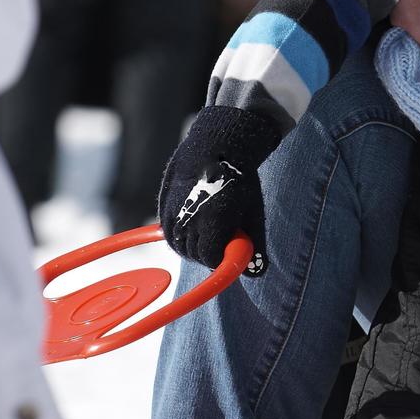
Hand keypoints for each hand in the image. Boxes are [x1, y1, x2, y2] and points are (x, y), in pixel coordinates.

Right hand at [157, 104, 276, 269]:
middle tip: (223, 236)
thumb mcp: (253, 213)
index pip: (210, 259)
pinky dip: (180, 233)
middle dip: (208, 252)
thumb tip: (257, 273)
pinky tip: (194, 220)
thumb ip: (254, 245)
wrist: (217, 145)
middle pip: (193, 254)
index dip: (221, 257)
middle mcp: (187, 221)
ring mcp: (172, 212)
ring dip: (193, 244)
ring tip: (210, 227)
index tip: (230, 247)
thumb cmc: (240, 180)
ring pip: (178, 245)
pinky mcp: (162, 204)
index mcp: (211, 225)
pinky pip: (168, 231)